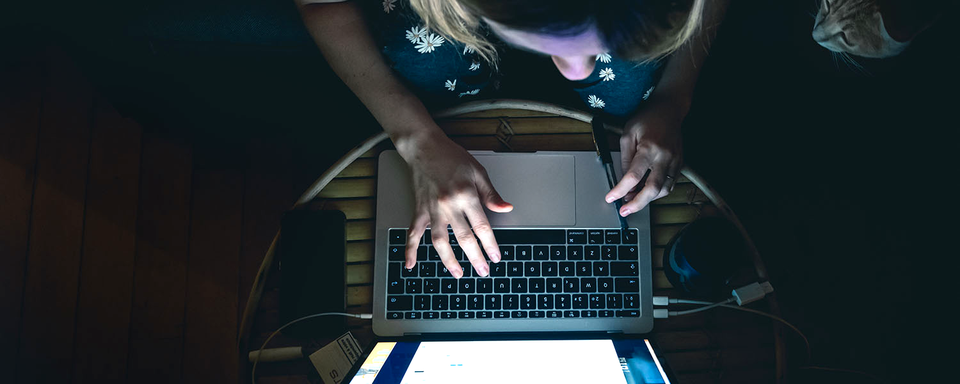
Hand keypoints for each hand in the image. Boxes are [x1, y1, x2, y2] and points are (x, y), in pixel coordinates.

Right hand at [402, 133, 512, 277]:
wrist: (424, 148)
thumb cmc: (452, 157)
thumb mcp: (478, 172)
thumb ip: (491, 194)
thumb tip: (506, 208)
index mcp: (467, 195)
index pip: (482, 227)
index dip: (490, 245)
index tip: (496, 258)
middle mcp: (449, 205)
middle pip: (464, 238)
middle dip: (475, 258)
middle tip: (483, 272)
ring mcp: (432, 209)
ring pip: (440, 241)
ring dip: (449, 260)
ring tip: (458, 273)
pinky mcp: (418, 210)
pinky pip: (413, 233)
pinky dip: (410, 250)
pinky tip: (411, 264)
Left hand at [605, 97, 684, 215]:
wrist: (669, 111)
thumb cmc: (646, 120)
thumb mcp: (628, 135)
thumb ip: (625, 158)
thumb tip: (623, 180)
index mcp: (649, 148)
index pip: (633, 176)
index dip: (620, 190)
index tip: (611, 198)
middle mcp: (664, 157)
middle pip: (652, 189)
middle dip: (637, 204)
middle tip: (624, 211)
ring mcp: (675, 162)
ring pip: (663, 190)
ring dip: (647, 199)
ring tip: (632, 200)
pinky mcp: (680, 164)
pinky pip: (670, 185)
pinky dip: (657, 192)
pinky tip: (645, 191)